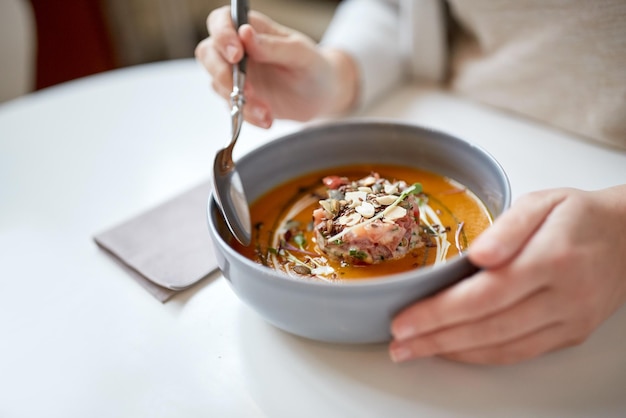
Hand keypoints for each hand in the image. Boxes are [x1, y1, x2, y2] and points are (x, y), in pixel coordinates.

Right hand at [195, 6, 357, 127]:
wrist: (322, 96)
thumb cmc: (314, 66)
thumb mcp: (301, 54)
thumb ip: (273, 45)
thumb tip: (245, 34)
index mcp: (253, 29)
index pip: (221, 21)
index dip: (221, 35)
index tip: (236, 54)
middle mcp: (238, 50)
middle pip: (208, 53)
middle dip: (221, 73)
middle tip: (246, 90)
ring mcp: (236, 75)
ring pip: (217, 84)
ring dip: (238, 100)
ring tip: (265, 110)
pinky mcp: (239, 98)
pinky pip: (231, 107)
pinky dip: (246, 116)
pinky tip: (266, 119)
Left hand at [389, 185, 625, 364]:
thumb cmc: (577, 216)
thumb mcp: (541, 203)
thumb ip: (507, 228)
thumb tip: (478, 255)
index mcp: (551, 258)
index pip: (485, 294)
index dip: (440, 312)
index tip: (404, 320)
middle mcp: (562, 296)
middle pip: (488, 327)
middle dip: (436, 338)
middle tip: (399, 344)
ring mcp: (568, 320)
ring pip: (502, 347)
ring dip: (453, 352)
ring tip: (415, 350)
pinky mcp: (570, 334)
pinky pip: (520, 353)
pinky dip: (482, 356)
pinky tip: (453, 351)